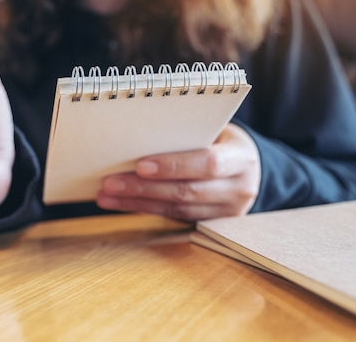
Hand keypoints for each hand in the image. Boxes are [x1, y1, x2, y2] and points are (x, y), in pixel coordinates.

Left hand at [96, 123, 260, 220]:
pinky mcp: (212, 224)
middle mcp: (239, 189)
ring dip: (137, 202)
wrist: (248, 166)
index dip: (173, 166)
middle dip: (144, 188)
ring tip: (107, 195)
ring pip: (177, 208)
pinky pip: (174, 216)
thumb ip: (188, 136)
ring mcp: (227, 212)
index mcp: (241, 158)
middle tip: (110, 183)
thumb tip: (136, 139)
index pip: (208, 163)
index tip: (140, 165)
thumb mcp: (216, 131)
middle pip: (187, 191)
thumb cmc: (222, 140)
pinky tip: (121, 203)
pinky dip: (145, 209)